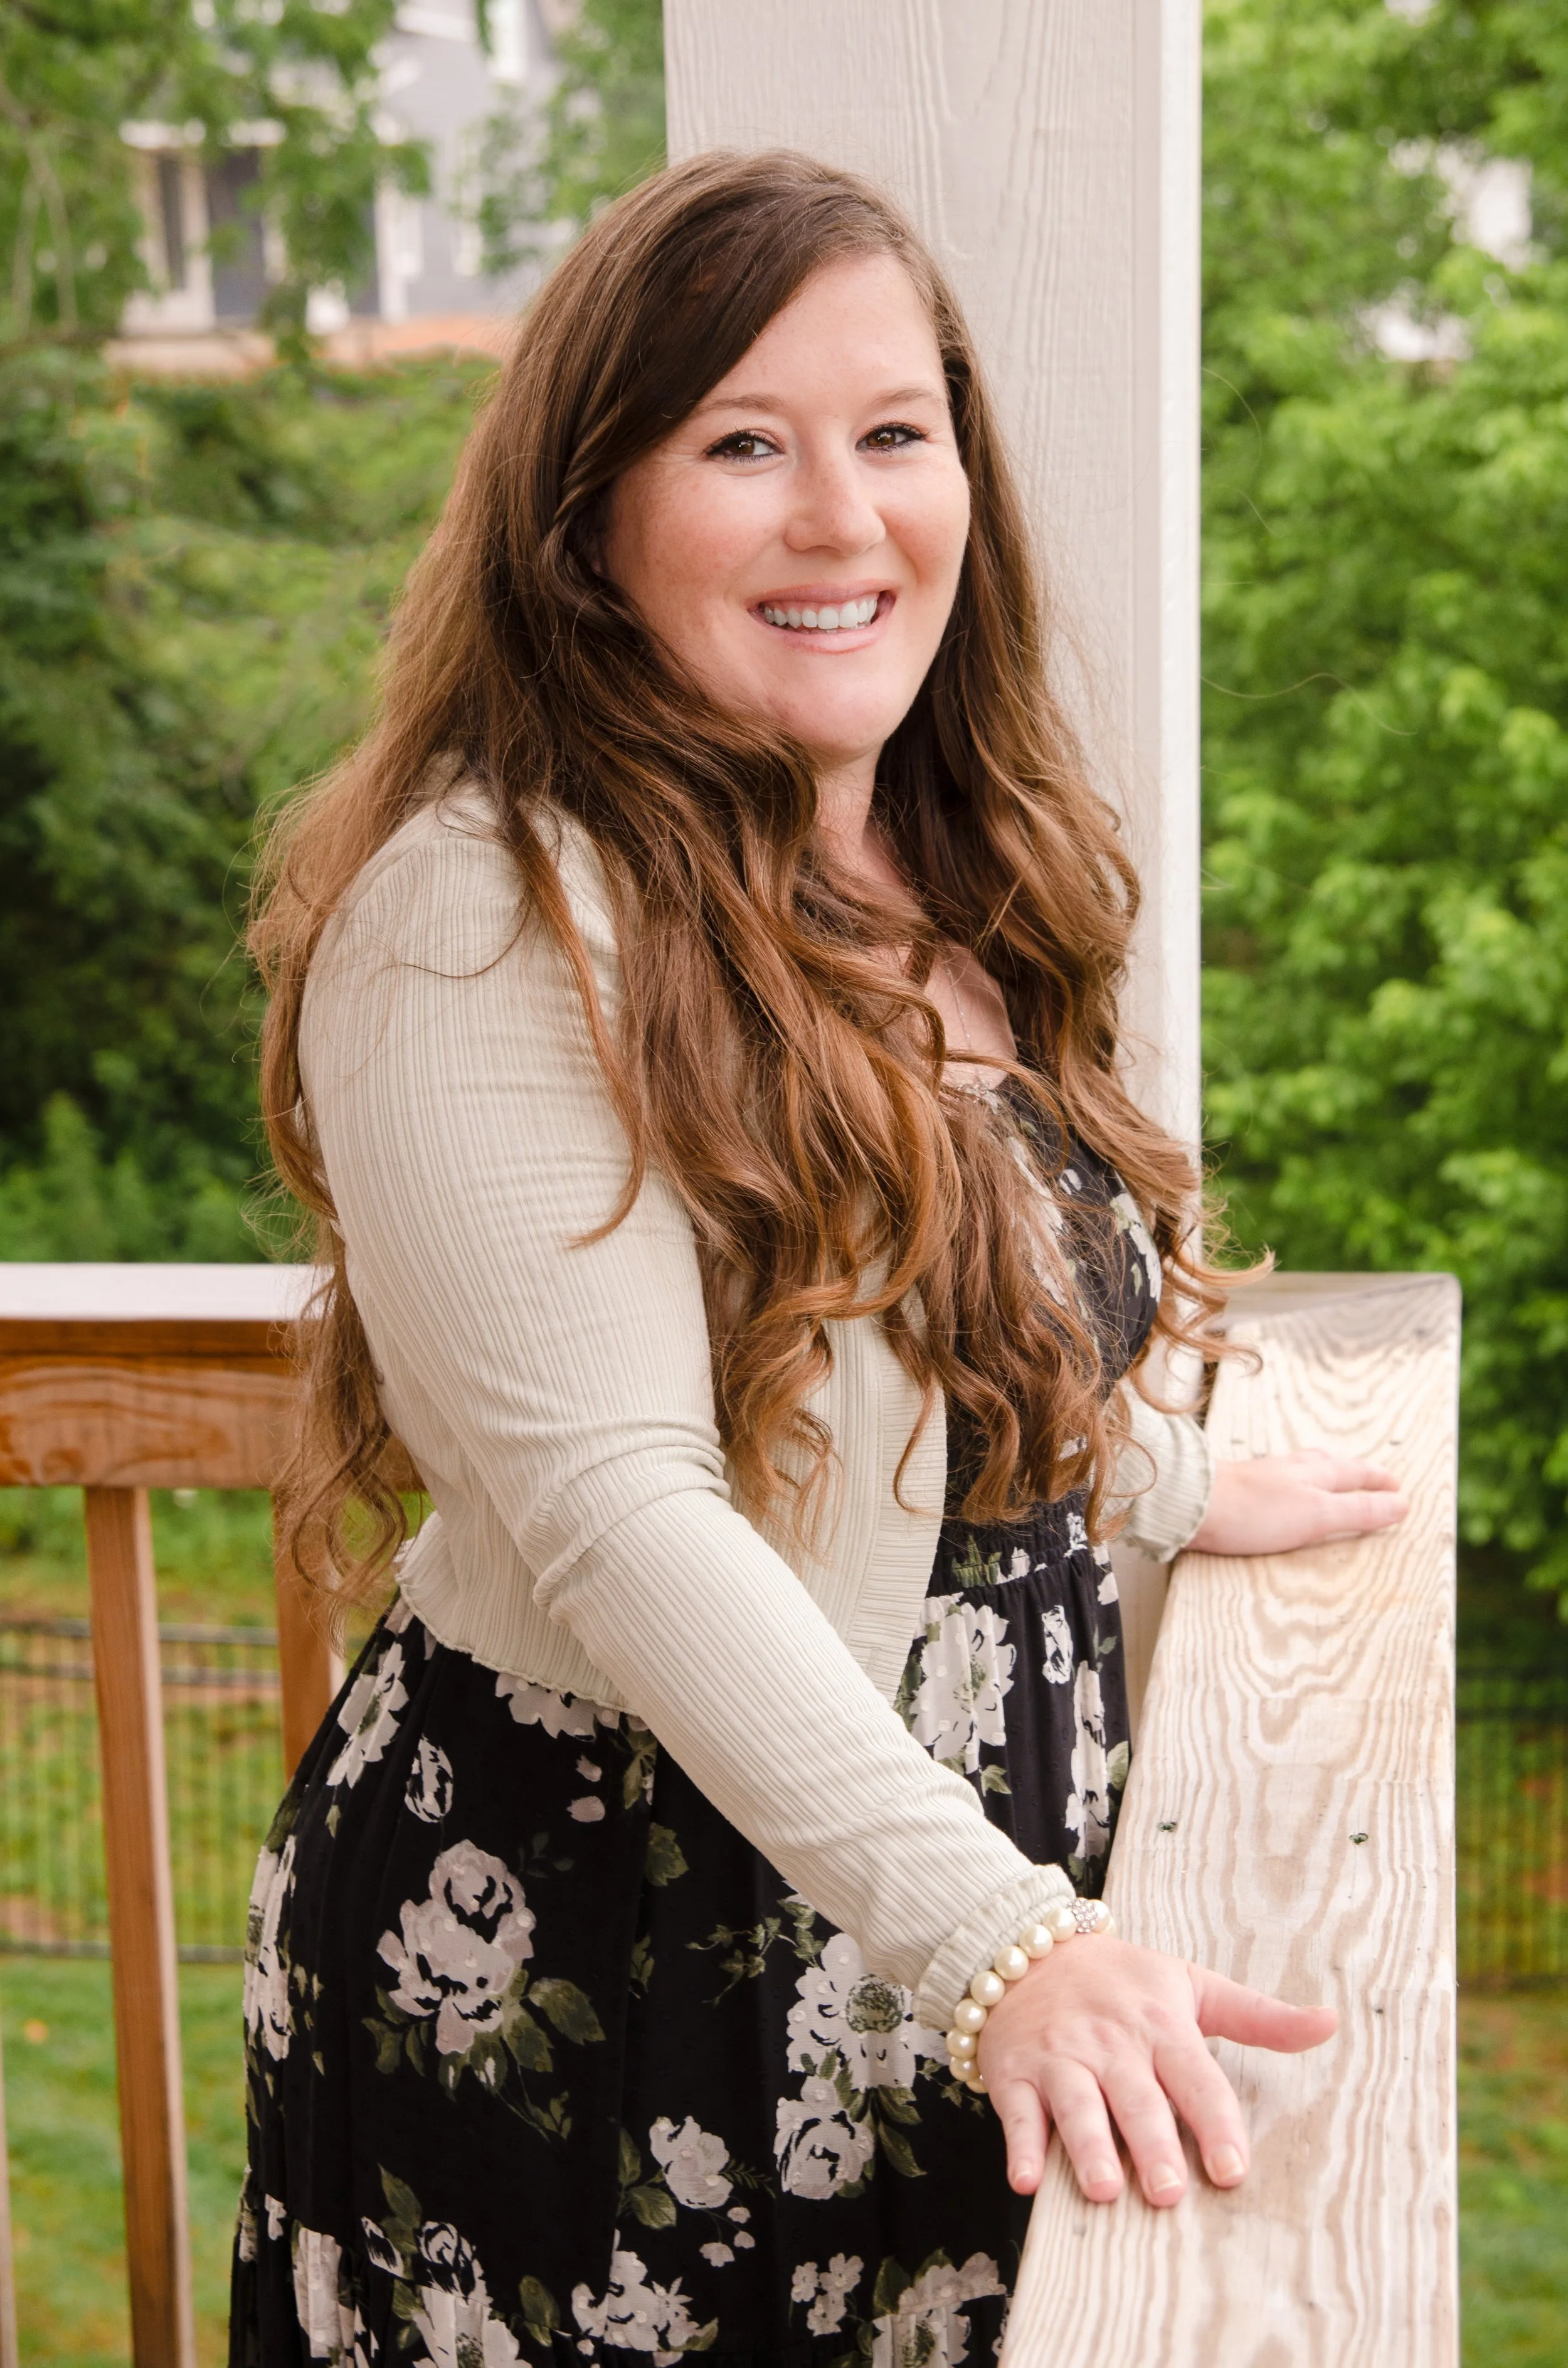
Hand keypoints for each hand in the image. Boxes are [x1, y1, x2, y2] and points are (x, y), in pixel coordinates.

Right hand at [978, 1934, 1336, 2204]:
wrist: (1029, 1946)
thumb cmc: (1122, 1980)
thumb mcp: (1192, 1984)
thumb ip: (1259, 2016)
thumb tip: (1330, 2022)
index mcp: (1161, 2025)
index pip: (1196, 2078)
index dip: (1215, 2124)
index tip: (1232, 2171)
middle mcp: (1112, 2042)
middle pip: (1136, 2097)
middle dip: (1152, 2144)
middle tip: (1169, 2194)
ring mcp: (1060, 2056)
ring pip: (1077, 2104)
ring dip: (1088, 2146)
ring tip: (1103, 2190)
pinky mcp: (1015, 2070)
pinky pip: (1016, 2110)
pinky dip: (1020, 2144)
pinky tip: (1026, 2179)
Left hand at [1187, 1448, 1405, 1556]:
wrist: (1192, 1505)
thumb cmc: (1255, 1511)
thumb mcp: (1318, 1515)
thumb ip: (1358, 1510)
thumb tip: (1401, 1503)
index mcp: (1316, 1473)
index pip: (1357, 1475)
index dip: (1379, 1483)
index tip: (1397, 1488)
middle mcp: (1293, 1468)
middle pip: (1333, 1465)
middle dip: (1356, 1472)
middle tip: (1373, 1476)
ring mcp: (1266, 1474)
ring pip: (1306, 1468)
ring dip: (1327, 1472)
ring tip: (1333, 1476)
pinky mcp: (1243, 1486)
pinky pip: (1282, 1479)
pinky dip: (1298, 1481)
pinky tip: (1284, 1489)